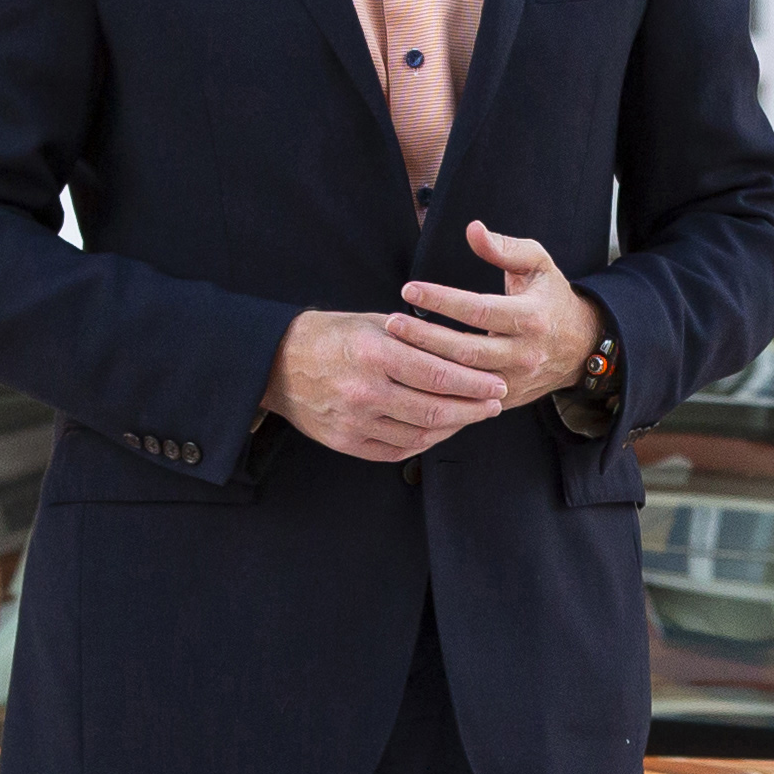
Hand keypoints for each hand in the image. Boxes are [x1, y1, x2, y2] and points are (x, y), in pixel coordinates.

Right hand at [264, 308, 509, 462]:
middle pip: (436, 410)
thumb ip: (416, 338)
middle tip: (496, 403)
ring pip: (420, 434)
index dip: (475, 384)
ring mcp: (355, 421)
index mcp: (375, 353)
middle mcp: (366, 390)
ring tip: (473, 416)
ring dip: (454, 427)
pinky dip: (426, 442)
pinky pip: (398, 450)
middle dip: (473, 408)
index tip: (498, 384)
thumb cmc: (330, 336)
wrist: (275, 363)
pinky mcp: (346, 442)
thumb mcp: (372, 323)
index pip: (440, 375)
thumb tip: (466, 350)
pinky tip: (442, 431)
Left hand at [391, 222, 607, 408]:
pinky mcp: (506, 400)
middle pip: (466, 350)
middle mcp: (524, 353)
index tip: (410, 289)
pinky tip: (412, 375)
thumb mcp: (538, 265)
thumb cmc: (552, 299)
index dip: (442, 300)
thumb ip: (505, 247)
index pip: (479, 310)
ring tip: (395, 346)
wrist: (581, 348)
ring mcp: (515, 381)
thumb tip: (473, 230)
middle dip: (425, 337)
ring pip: (463, 379)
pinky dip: (438, 389)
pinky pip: (466, 399)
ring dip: (426, 364)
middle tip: (392, 323)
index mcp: (531, 317)